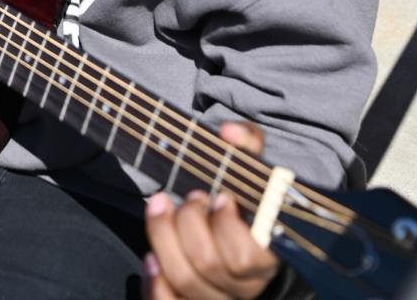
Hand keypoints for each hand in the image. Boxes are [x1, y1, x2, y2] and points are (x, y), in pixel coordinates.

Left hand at [143, 123, 281, 299]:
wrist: (241, 230)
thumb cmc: (245, 197)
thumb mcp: (251, 168)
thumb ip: (247, 144)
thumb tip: (229, 132)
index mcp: (266, 256)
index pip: (243, 256)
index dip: (225, 225)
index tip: (218, 196)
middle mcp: (245, 285)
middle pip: (207, 263)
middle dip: (189, 222)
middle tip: (189, 198)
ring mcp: (219, 296)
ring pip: (184, 280)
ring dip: (164, 239)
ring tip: (162, 208)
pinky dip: (155, 284)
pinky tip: (149, 258)